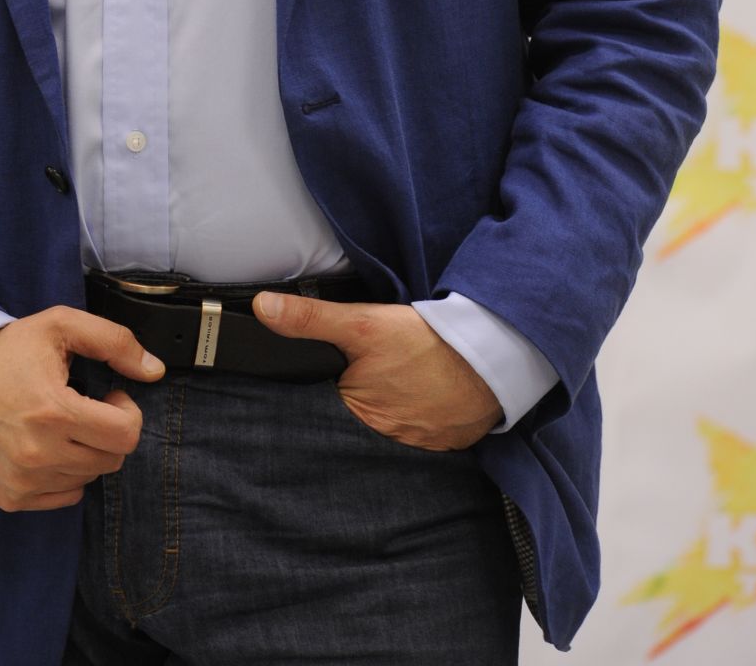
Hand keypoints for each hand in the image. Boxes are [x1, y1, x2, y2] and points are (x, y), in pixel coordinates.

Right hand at [0, 306, 165, 512]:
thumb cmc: (6, 352)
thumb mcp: (59, 326)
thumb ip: (114, 341)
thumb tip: (155, 370)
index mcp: (54, 412)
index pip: (126, 435)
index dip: (127, 412)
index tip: (110, 397)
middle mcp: (39, 454)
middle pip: (112, 459)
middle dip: (109, 431)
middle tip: (86, 408)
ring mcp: (24, 481)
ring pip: (90, 477)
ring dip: (87, 451)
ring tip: (62, 424)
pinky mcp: (12, 498)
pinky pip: (65, 496)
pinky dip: (66, 473)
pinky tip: (46, 446)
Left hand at [252, 293, 501, 450]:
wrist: (493, 355)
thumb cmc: (427, 342)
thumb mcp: (362, 323)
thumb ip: (310, 319)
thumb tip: (261, 309)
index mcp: (359, 417)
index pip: (325, 411)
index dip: (324, 393)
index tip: (331, 378)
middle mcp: (387, 442)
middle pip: (357, 420)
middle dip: (356, 401)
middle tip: (373, 374)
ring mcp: (420, 445)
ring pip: (390, 425)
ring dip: (390, 408)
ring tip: (398, 380)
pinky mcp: (448, 441)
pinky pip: (423, 430)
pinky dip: (419, 413)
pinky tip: (422, 392)